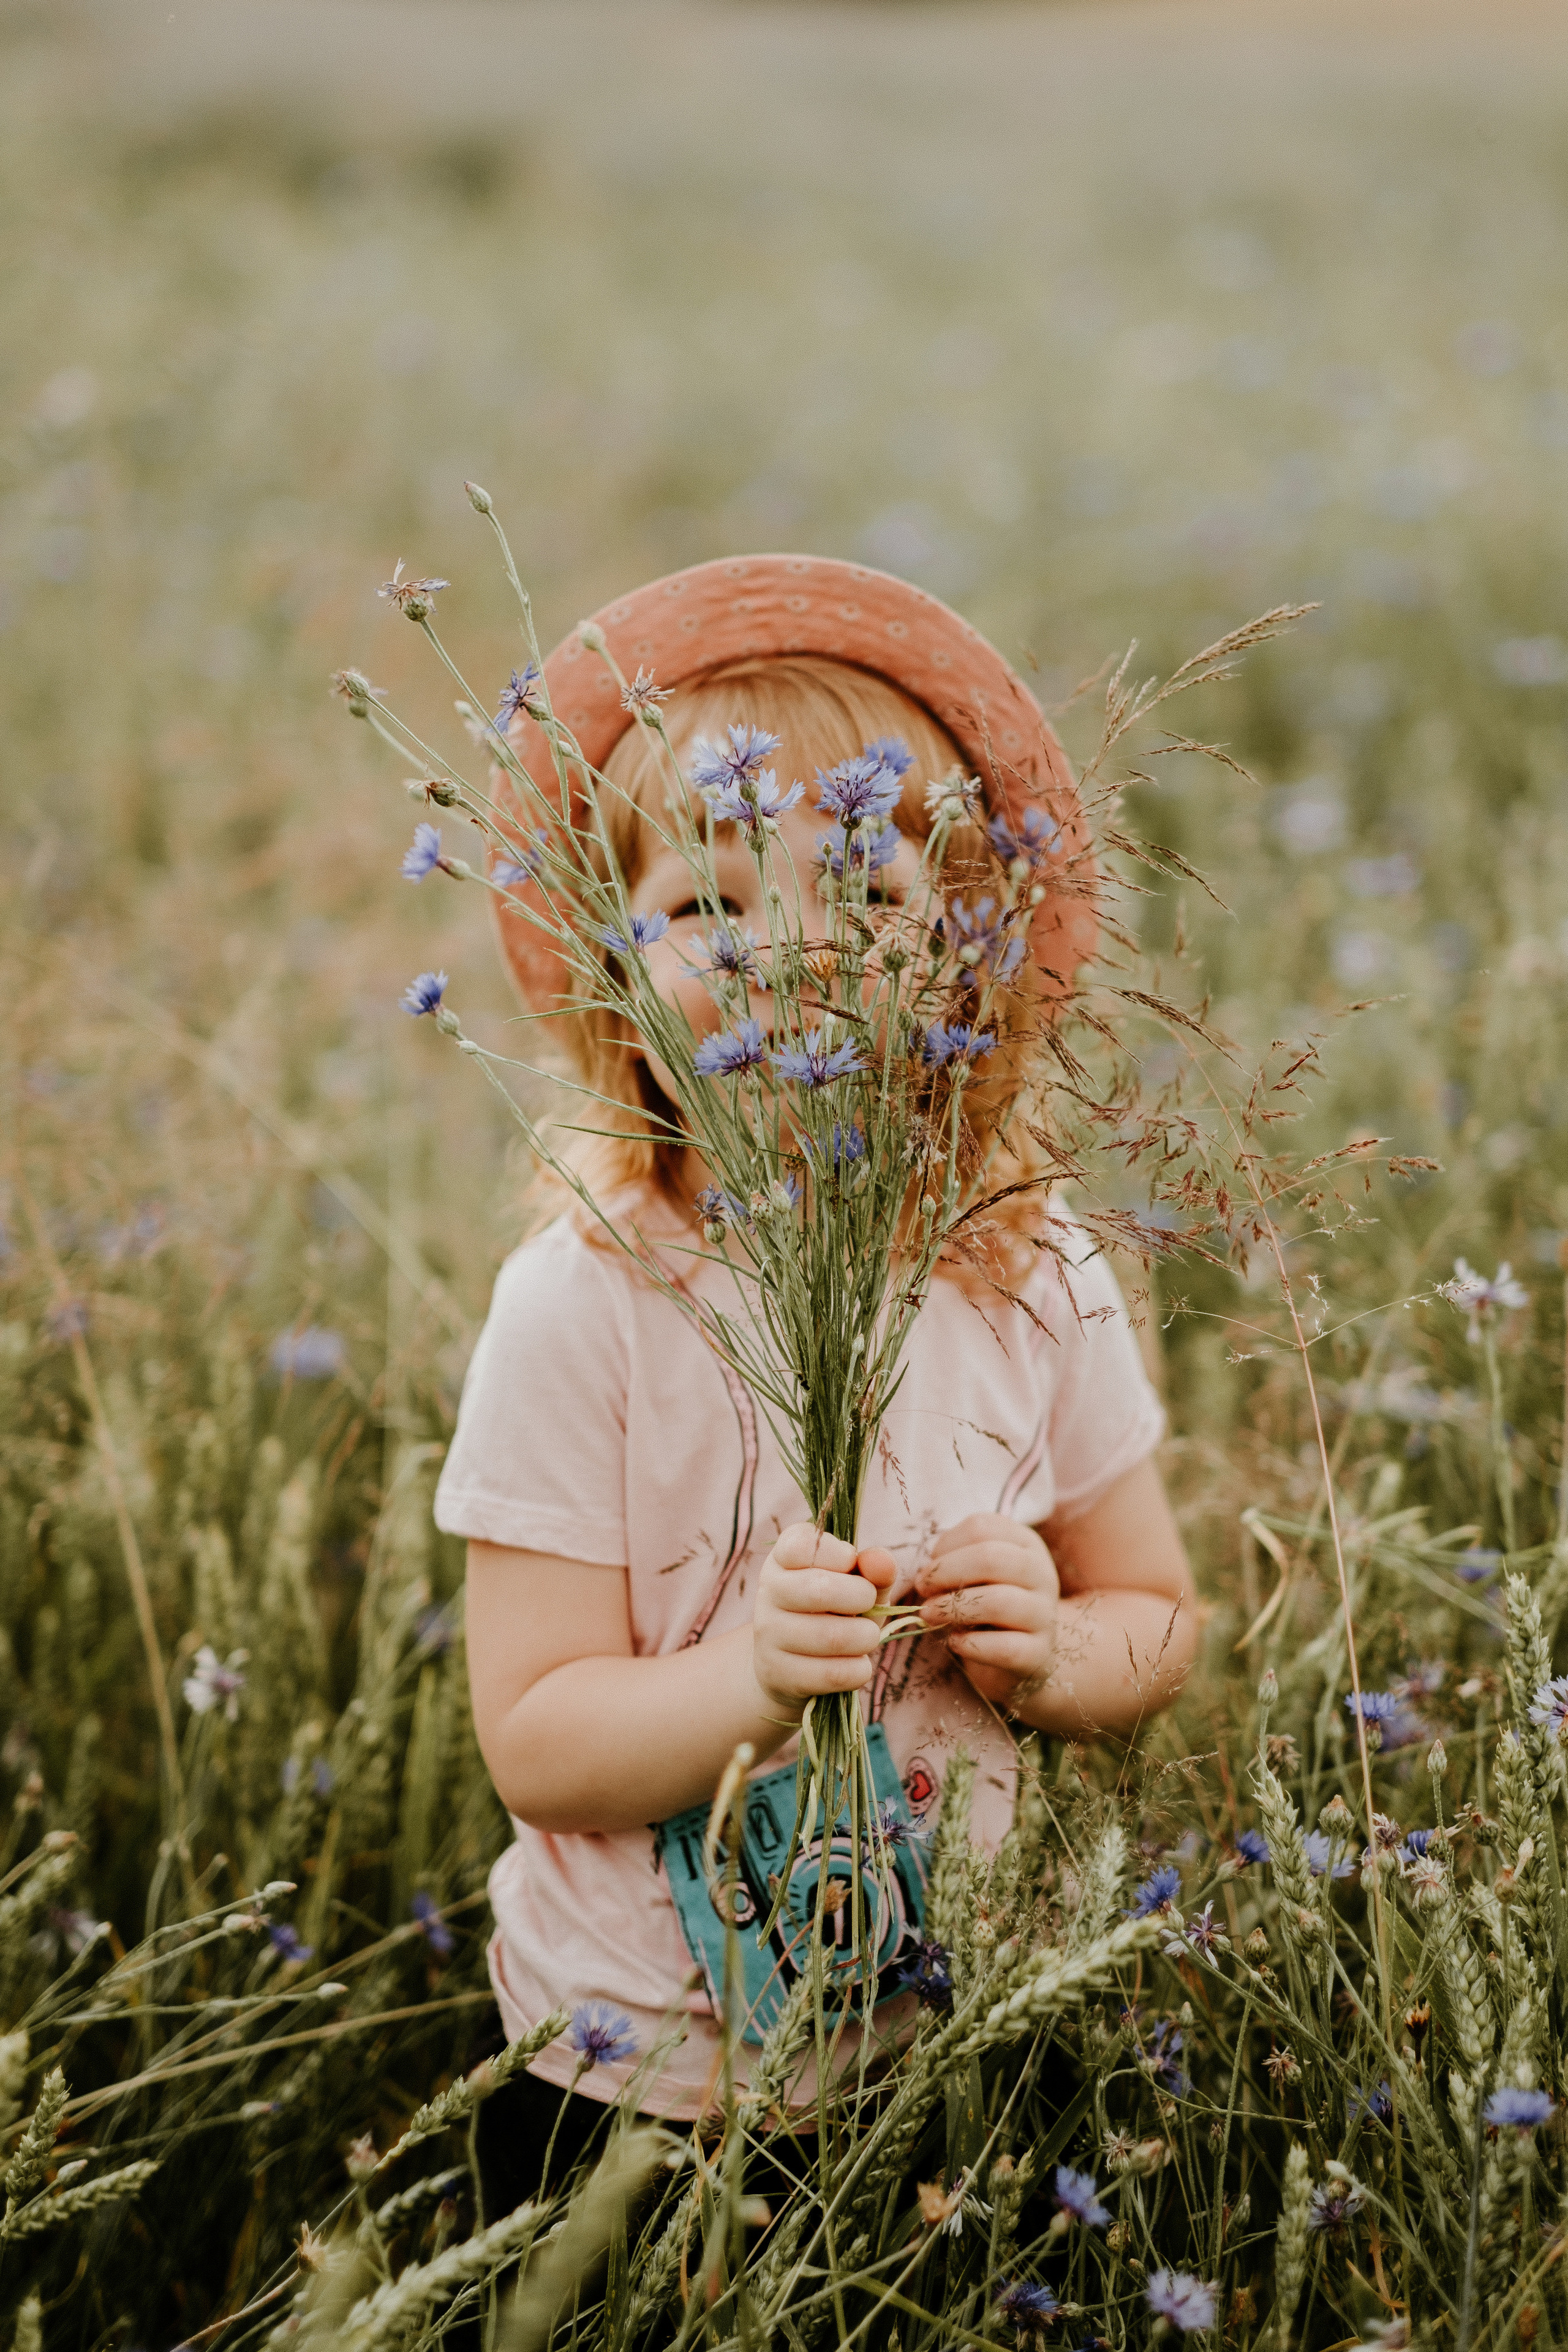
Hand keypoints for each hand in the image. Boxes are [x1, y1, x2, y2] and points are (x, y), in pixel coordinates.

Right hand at [751, 1523, 897, 1718]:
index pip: (802, 1544)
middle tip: (869, 1602)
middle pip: (820, 1590)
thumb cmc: (832, 1612)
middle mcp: (768, 1592)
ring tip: (867, 1636)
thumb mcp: (855, 1585)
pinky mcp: (778, 1673)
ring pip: (830, 1636)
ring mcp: (769, 1634)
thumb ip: (874, 1570)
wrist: (788, 1664)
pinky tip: (855, 1662)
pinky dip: (858, 1669)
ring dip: (865, 1637)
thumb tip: (882, 1561)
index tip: (850, 1563)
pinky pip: (832, 1673)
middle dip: (862, 1597)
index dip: (837, 1553)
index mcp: (783, 1559)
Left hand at [917, 1513, 1059, 1710]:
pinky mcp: (1039, 1653)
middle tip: (922, 1588)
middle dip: (946, 1572)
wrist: (1026, 1654)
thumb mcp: (976, 1574)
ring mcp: (1045, 1615)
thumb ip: (954, 1561)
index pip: (982, 1528)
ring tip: (929, 1615)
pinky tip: (954, 1642)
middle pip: (990, 1559)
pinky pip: (1004, 1648)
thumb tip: (927, 1572)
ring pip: (998, 1602)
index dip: (946, 1545)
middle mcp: (1042, 1574)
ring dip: (952, 1608)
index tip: (928, 1565)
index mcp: (1025, 1545)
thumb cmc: (989, 1604)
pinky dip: (970, 1644)